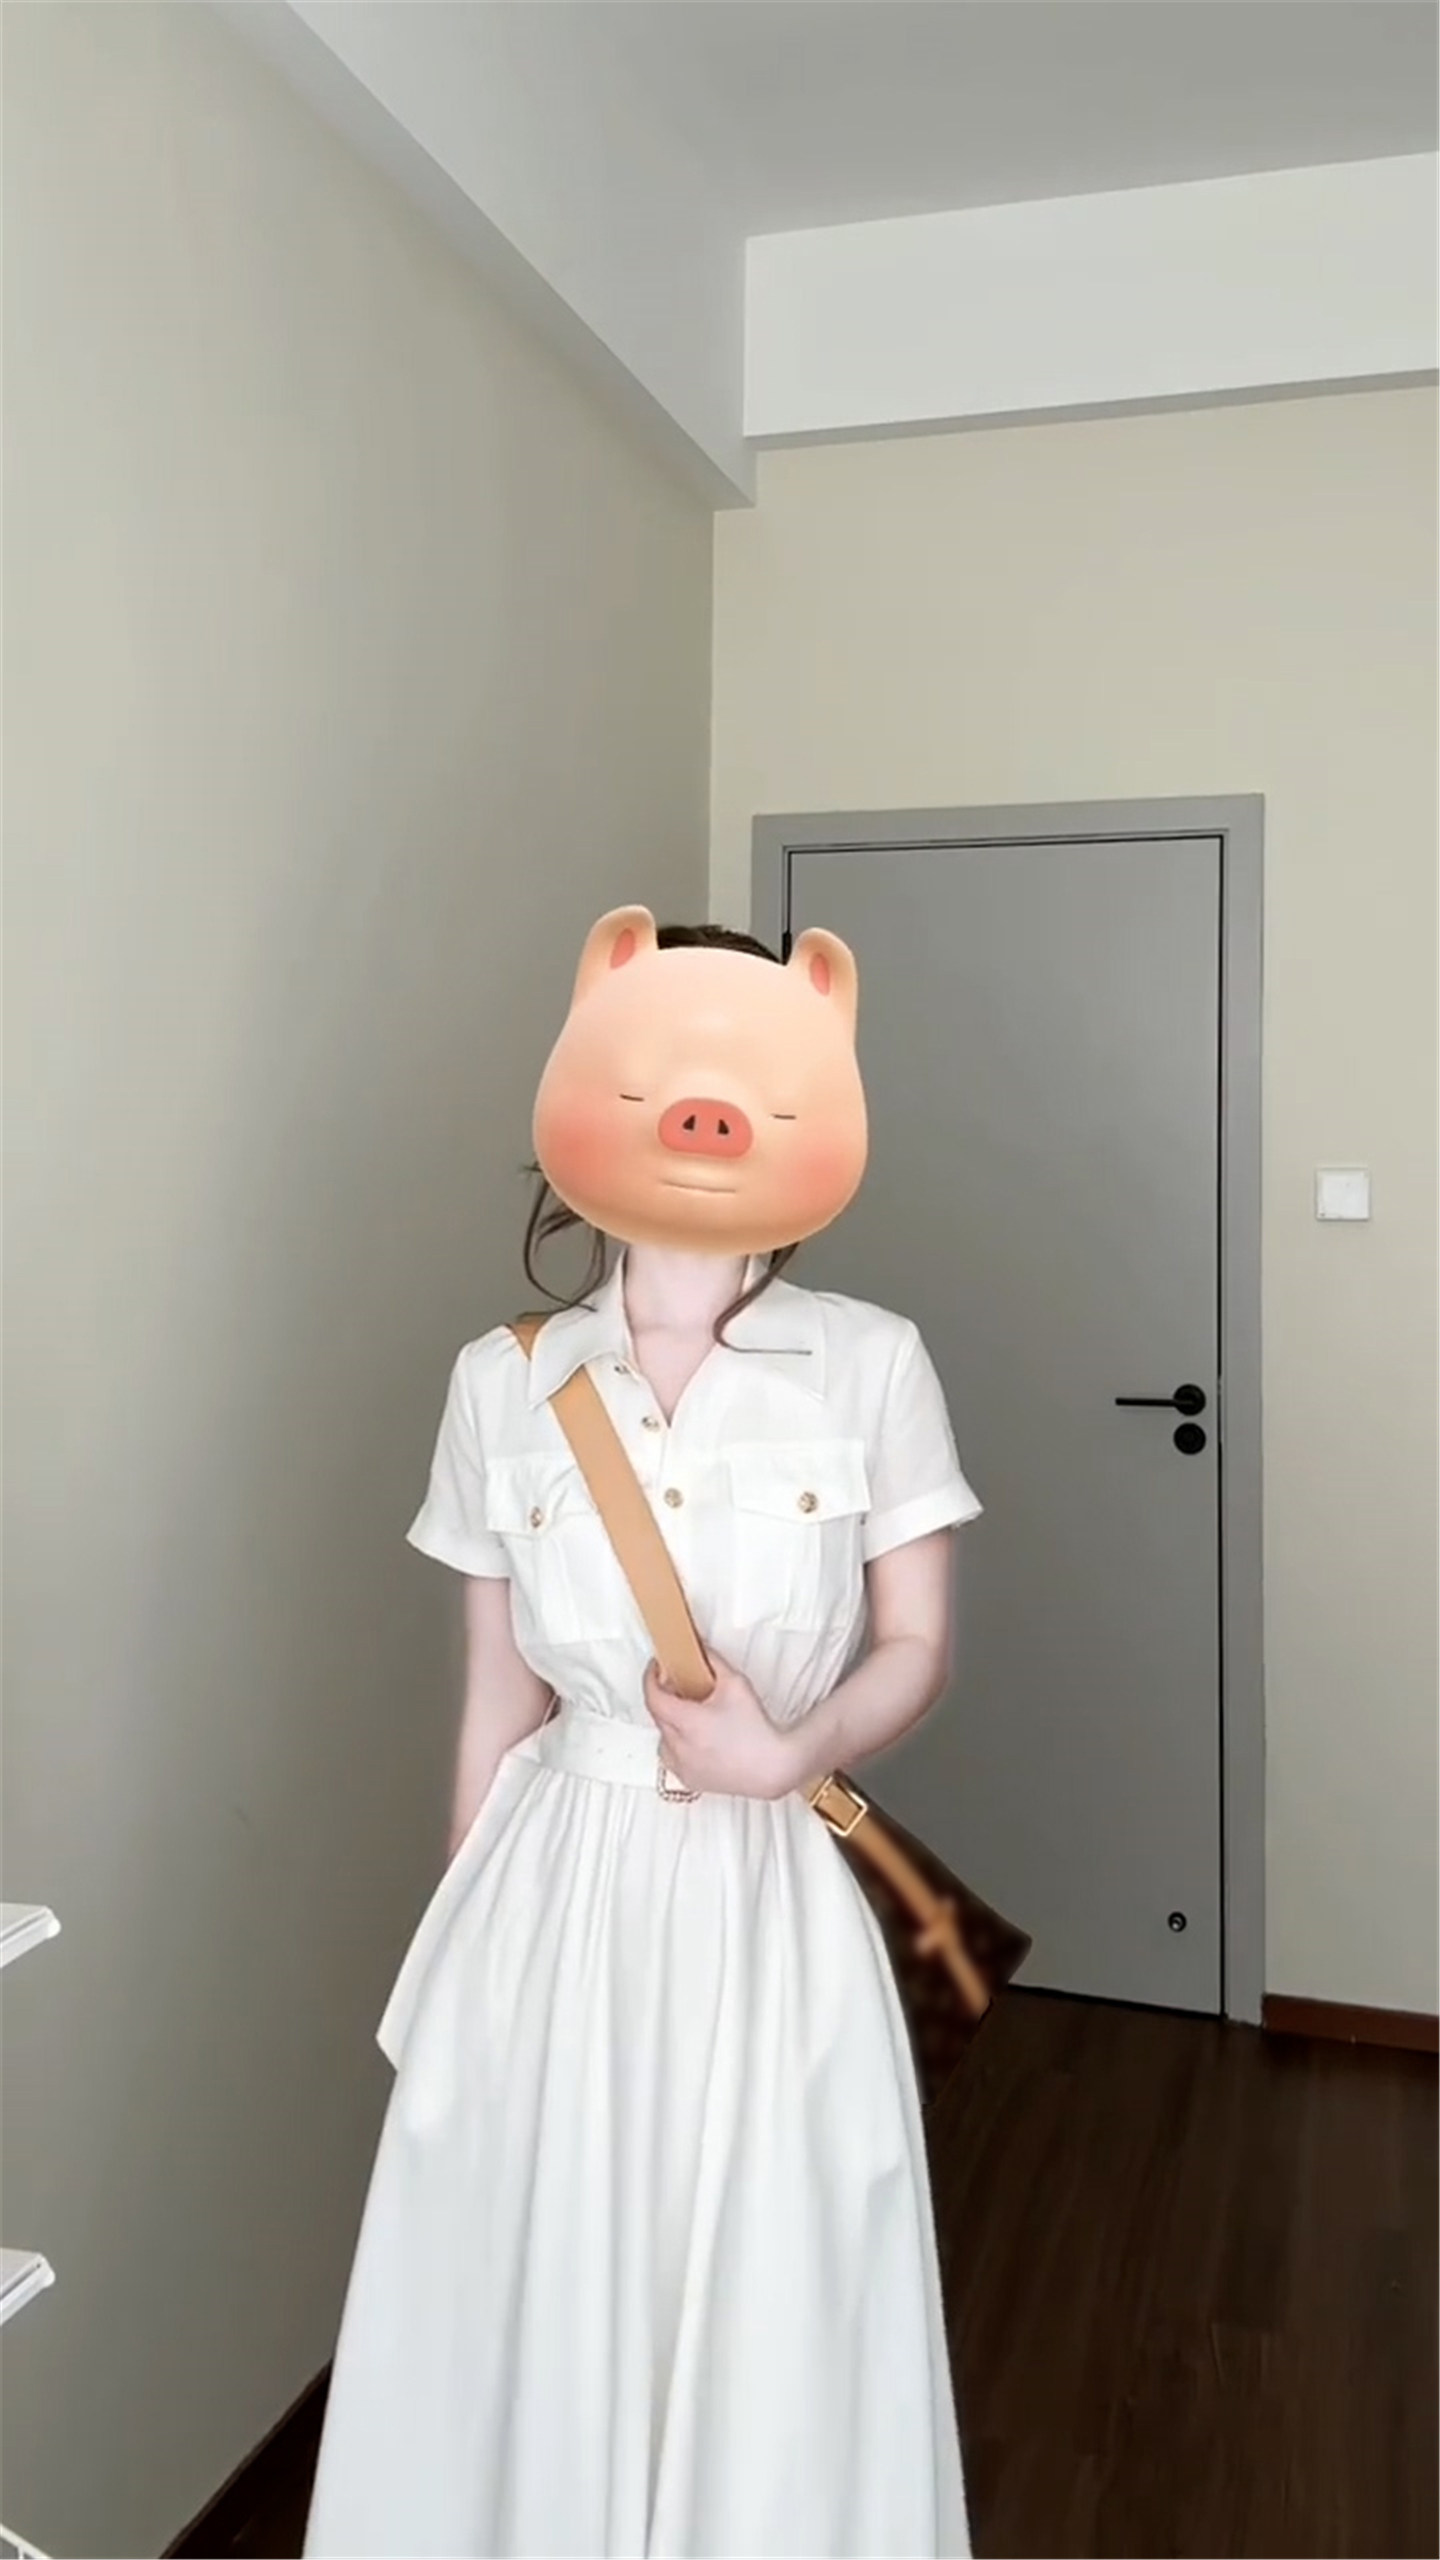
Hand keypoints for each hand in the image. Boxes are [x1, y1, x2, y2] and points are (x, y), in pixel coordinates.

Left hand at [644, 1654, 803, 1802]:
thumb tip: (700, 1648)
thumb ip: (714, 1661)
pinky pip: (672, 1757)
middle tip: (679, 1685)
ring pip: (663, 1737)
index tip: (657, 1667)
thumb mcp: (736, 1683)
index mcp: (687, 1722)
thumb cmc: (756, 1728)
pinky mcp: (690, 1780)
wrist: (773, 1766)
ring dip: (670, 1723)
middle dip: (664, 1697)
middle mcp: (679, 1747)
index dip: (651, 1678)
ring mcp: (682, 1766)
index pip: (653, 1696)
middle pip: (658, 1715)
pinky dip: (677, 1745)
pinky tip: (696, 1739)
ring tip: (691, 1715)